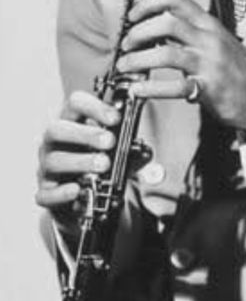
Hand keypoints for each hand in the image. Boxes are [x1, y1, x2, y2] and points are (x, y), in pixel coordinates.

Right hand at [36, 91, 118, 222]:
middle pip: (57, 129)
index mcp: (71, 122)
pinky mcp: (45, 192)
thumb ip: (128, 149)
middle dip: (84, 134)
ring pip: (53, 160)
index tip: (116, 118)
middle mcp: (54, 142)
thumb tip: (145, 152)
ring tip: (103, 165)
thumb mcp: (113, 151)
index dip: (94, 107)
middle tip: (109, 141)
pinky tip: (76, 190)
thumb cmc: (97, 163)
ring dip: (80, 161)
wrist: (82, 196)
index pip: (75, 104)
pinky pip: (46, 193)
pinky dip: (61, 192)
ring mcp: (46, 166)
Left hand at [117, 0, 245, 130]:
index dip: (148, 2)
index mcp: (208, 24)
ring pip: (165, 53)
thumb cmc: (239, 70)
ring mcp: (208, 63)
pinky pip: (174, 86)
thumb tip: (155, 27)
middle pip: (166, 23)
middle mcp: (208, 39)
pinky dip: (150, 88)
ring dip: (137, 59)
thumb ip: (189, 32)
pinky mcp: (207, 88)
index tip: (133, 14)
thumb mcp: (217, 40)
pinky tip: (138, 90)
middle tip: (126, 43)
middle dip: (138, 32)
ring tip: (126, 66)